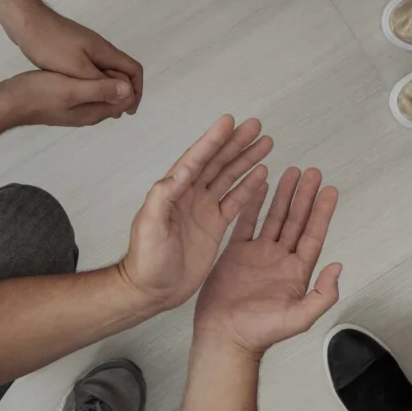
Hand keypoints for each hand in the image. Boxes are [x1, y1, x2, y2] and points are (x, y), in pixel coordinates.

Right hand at [0, 70, 136, 127]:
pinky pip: (88, 92)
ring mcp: (77, 110)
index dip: (129, 83)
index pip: (126, 101)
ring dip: (105, 79)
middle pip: (115, 98)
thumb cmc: (40, 93)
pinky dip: (91, 80)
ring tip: (95, 59)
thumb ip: (101, 90)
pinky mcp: (66, 103)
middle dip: (119, 80)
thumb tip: (128, 89)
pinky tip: (82, 67)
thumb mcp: (73, 88)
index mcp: (94, 112)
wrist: (10, 101)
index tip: (117, 64)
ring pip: (101, 94)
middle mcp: (89, 114)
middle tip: (107, 59)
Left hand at [8, 7, 145, 112]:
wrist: (26, 22)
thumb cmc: (50, 45)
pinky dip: (93, 82)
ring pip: (105, 70)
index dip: (136, 91)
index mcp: (105, 51)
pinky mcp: (73, 49)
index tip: (129, 110)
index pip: (133, 70)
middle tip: (116, 113)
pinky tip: (81, 92)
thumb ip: (101, 82)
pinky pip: (90, 68)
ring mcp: (86, 47)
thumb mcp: (77, 69)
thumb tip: (127, 93)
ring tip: (101, 107)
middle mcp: (100, 48)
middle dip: (123, 92)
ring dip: (107, 88)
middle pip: (121, 71)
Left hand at [116, 115, 274, 309]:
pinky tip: (262, 174)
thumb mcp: (150, 225)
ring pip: (229, 178)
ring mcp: (203, 210)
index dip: (212, 140)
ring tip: (265, 144)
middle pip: (217, 162)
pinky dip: (249, 188)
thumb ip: (164, 196)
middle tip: (256, 126)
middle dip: (236, 144)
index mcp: (174, 191)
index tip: (228, 121)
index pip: (196, 159)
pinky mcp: (214, 226)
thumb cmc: (145, 259)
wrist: (152, 288)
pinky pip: (235, 202)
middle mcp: (190, 195)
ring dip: (246, 160)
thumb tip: (181, 171)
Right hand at [192, 166, 342, 356]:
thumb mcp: (299, 317)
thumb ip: (323, 294)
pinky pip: (246, 223)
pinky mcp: (236, 254)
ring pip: (274, 218)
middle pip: (296, 220)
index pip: (313, 234)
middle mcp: (279, 260)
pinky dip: (253, 205)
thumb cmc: (259, 332)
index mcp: (296, 272)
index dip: (322, 212)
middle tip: (312, 173)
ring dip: (283, 195)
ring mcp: (258, 255)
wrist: (225, 336)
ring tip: (289, 174)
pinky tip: (259, 189)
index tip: (329, 191)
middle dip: (304, 195)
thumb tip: (338, 269)